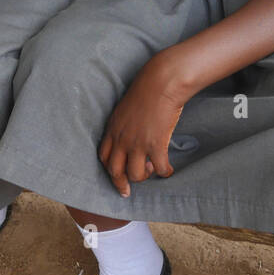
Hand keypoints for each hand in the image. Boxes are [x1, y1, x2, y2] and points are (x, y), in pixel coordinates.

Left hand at [98, 57, 187, 197]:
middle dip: (121, 185)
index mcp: (113, 129)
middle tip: (127, 192)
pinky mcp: (156, 145)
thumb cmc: (147, 89)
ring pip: (136, 174)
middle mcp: (122, 139)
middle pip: (115, 171)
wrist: (162, 82)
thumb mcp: (126, 107)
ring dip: (144, 176)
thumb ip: (124, 124)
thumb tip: (130, 135)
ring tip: (152, 169)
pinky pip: (159, 168)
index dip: (109, 170)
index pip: (104, 157)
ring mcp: (138, 143)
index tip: (115, 177)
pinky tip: (169, 171)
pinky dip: (165, 173)